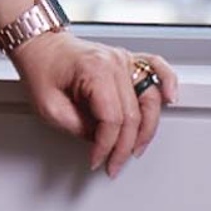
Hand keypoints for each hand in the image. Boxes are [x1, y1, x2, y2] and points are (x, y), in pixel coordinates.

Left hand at [10, 32, 177, 178]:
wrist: (39, 45)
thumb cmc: (41, 68)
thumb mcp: (48, 107)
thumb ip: (78, 127)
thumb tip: (101, 140)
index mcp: (94, 71)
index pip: (112, 119)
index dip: (106, 146)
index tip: (97, 160)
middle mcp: (114, 63)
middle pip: (132, 114)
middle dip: (124, 146)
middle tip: (113, 164)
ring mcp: (123, 60)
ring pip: (149, 99)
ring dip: (147, 129)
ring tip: (135, 149)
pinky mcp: (126, 60)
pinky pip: (156, 68)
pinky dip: (168, 82)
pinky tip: (170, 98)